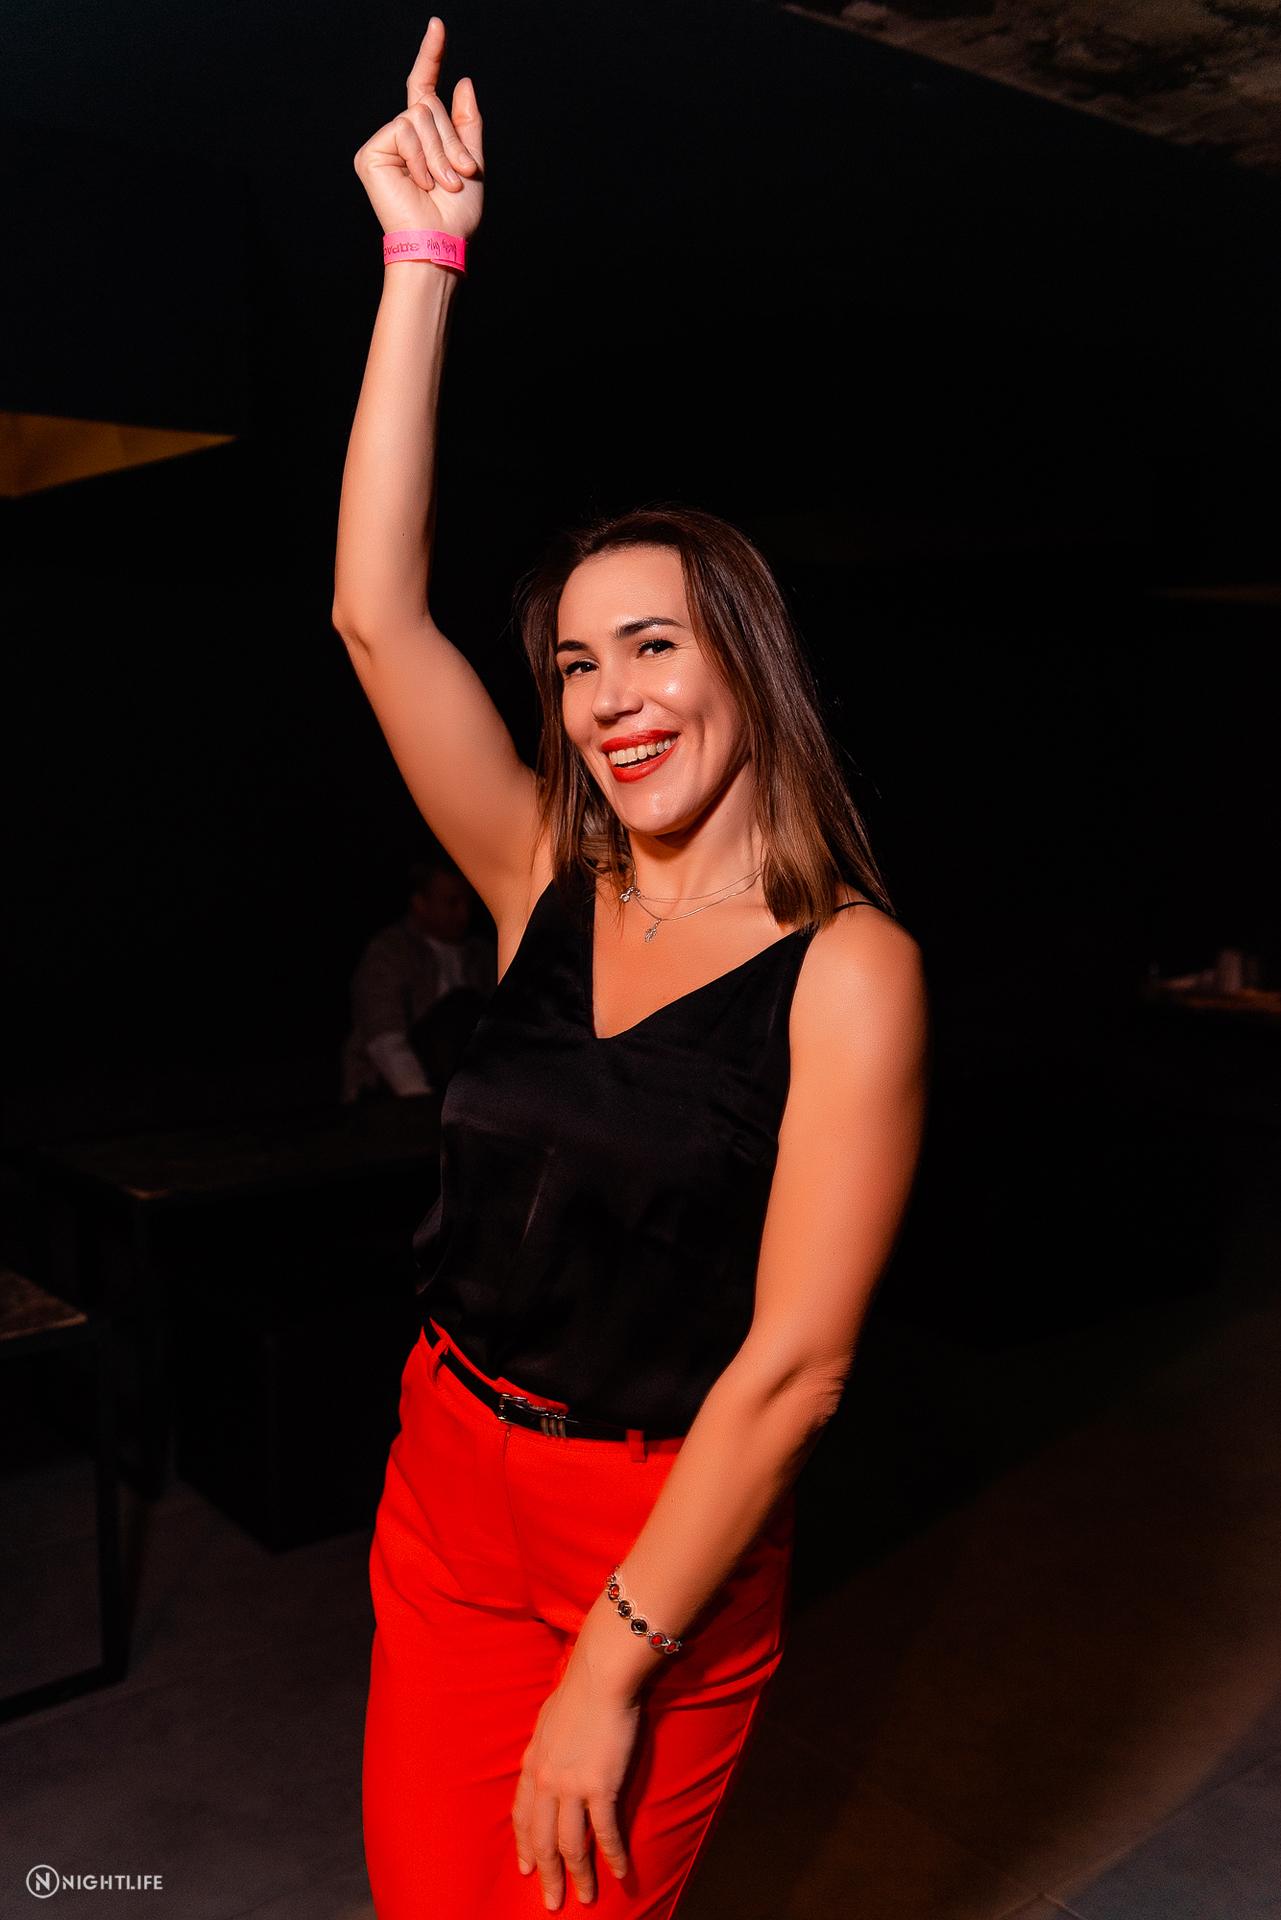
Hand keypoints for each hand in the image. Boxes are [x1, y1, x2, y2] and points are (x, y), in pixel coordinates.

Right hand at [353, 16, 483, 242]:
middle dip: (451, 141)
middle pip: (428, 105)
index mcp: (424, 139)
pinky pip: (403, 129)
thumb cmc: (456, 215)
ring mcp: (384, 143)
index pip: (424, 88)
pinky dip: (420, 157)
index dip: (431, 57)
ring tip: (441, 183)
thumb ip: (467, 122)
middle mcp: (401, 136)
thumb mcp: (472, 162)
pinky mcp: (370, 153)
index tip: (437, 26)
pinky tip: (419, 182)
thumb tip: (461, 80)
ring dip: (440, 152)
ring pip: (418, 117)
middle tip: (457, 176)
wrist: (439, 242)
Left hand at [512, 1656, 639, 1909]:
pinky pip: (605, 1833)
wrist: (600, 1676)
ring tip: (584, 1899)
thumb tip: (547, 1755)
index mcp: (533, 1763)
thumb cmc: (579, 1690)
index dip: (524, 1845)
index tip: (526, 1868)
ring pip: (570, 1845)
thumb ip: (546, 1744)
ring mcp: (571, 1786)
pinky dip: (614, 1857)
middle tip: (551, 1902)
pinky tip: (623, 1874)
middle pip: (542, 1840)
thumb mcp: (548, 1719)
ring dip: (578, 1876)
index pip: (522, 1815)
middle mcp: (547, 1781)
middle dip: (547, 1874)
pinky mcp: (600, 1787)